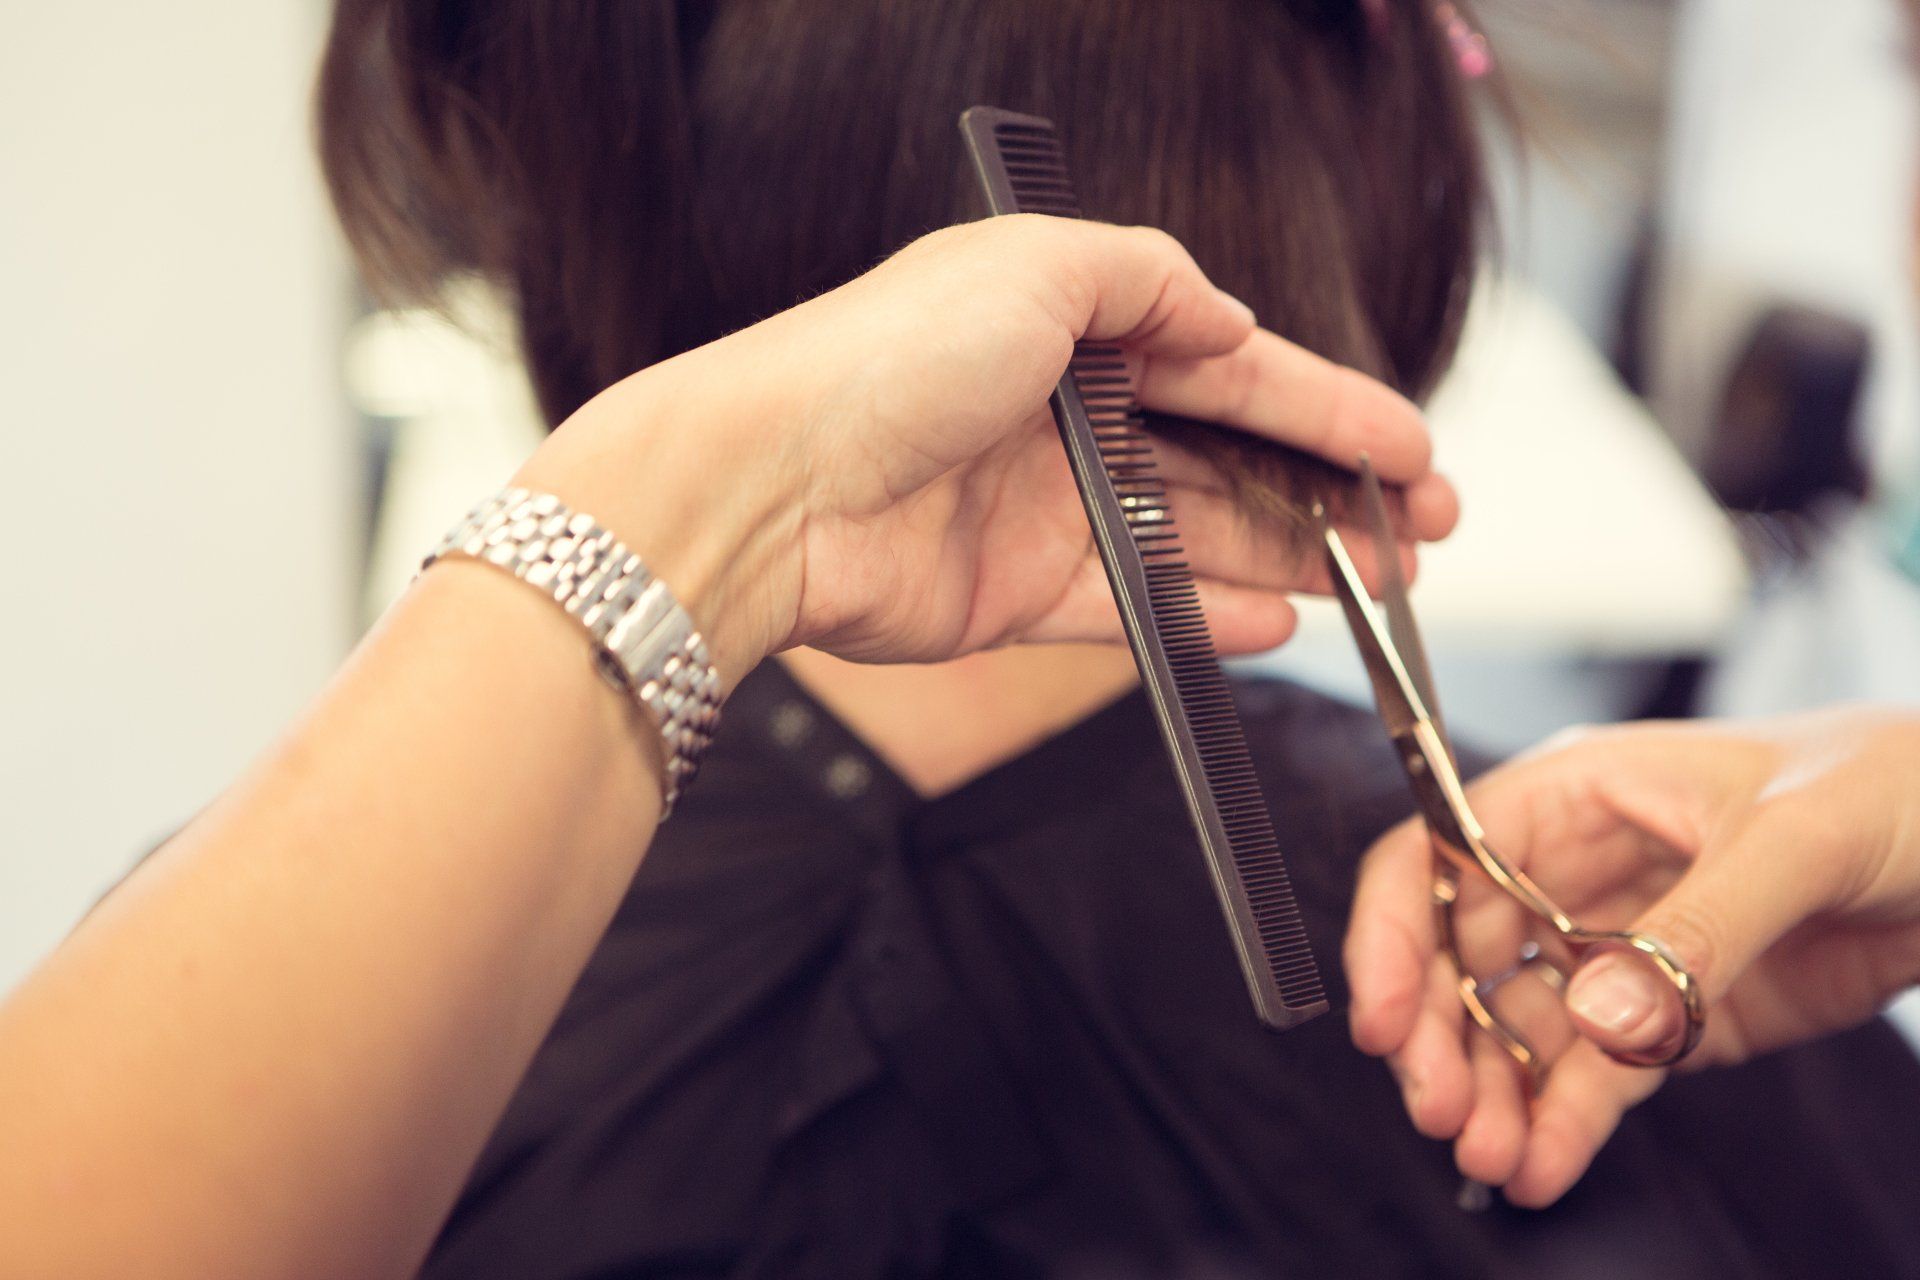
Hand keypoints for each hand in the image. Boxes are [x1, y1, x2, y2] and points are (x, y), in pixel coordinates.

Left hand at [520, 215, 1457, 680]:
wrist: (765, 486)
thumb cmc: (887, 361)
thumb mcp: (1036, 265)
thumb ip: (1147, 279)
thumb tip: (1227, 318)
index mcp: (1070, 328)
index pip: (1230, 367)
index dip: (1327, 408)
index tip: (1412, 451)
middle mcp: (1061, 418)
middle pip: (1225, 459)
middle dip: (1328, 492)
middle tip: (1424, 531)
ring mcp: (1041, 511)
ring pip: (1192, 540)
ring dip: (1287, 558)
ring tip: (1376, 583)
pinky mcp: (1010, 596)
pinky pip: (1129, 610)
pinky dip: (1202, 619)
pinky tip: (1275, 627)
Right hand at [1344, 707, 1919, 1207]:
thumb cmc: (1898, 785)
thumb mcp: (1796, 837)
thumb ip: (1693, 928)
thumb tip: (1598, 1015)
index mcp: (1580, 793)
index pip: (1439, 855)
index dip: (1392, 933)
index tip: (1382, 1016)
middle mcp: (1579, 870)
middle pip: (1460, 955)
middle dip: (1440, 1034)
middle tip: (1443, 1109)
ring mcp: (1622, 948)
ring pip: (1519, 1027)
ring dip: (1496, 1093)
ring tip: (1493, 1154)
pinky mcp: (1675, 1018)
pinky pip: (1599, 1075)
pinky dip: (1566, 1122)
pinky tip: (1544, 1162)